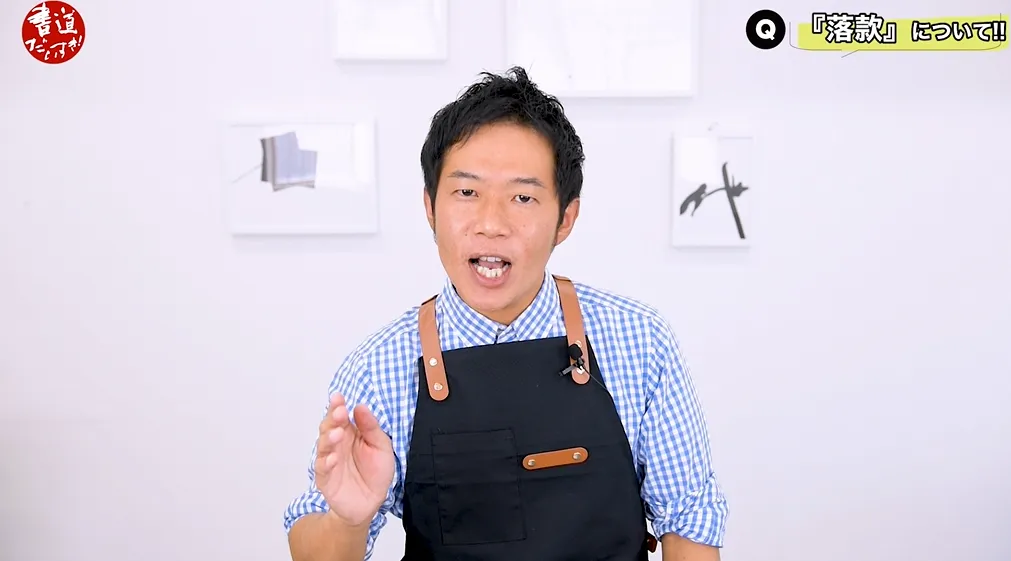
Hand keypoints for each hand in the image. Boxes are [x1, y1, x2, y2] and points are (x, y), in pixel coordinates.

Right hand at [314, 392, 394, 527]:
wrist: (372, 502)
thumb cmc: (376, 472)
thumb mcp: (381, 447)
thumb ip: (371, 428)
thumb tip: (360, 407)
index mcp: (350, 433)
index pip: (340, 416)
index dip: (337, 406)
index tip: (338, 397)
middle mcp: (337, 444)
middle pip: (329, 427)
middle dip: (332, 419)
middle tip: (339, 412)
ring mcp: (329, 460)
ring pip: (323, 445)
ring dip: (329, 438)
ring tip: (337, 433)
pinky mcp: (325, 478)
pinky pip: (322, 468)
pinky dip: (326, 462)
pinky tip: (333, 458)